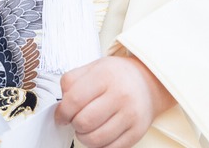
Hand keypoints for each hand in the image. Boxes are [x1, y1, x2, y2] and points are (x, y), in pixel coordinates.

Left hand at [54, 55, 174, 147]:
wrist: (147, 83)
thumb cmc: (116, 77)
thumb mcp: (92, 68)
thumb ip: (71, 82)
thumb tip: (61, 106)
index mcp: (105, 76)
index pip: (74, 100)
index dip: (62, 112)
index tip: (61, 115)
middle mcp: (120, 95)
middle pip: (84, 122)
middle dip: (73, 124)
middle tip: (75, 120)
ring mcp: (130, 115)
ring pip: (95, 140)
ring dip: (84, 137)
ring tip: (86, 128)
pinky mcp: (136, 132)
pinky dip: (99, 145)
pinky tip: (98, 133)